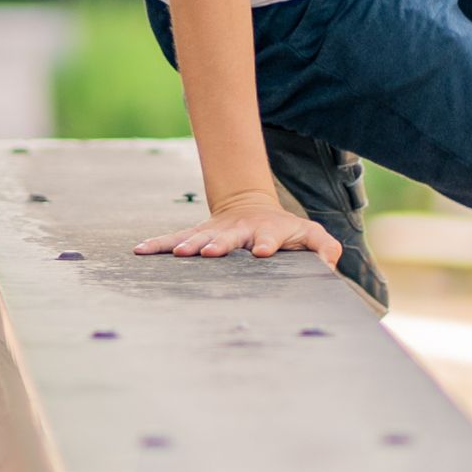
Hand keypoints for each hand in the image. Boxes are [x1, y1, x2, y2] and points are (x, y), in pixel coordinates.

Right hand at [132, 202, 343, 268]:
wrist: (252, 208)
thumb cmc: (284, 230)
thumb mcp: (308, 235)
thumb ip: (323, 247)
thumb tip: (331, 264)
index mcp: (267, 231)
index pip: (269, 236)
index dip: (266, 243)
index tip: (261, 251)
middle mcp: (238, 230)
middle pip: (229, 237)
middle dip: (219, 244)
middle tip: (209, 252)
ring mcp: (215, 232)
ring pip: (199, 237)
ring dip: (187, 245)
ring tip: (175, 254)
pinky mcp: (197, 235)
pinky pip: (174, 239)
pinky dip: (157, 244)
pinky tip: (139, 250)